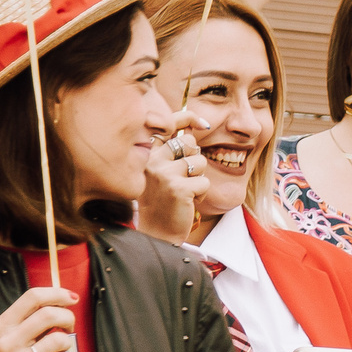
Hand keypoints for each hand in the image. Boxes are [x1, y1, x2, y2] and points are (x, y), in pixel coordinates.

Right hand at [138, 112, 210, 241]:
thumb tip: (193, 127)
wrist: (156, 233)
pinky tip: (187, 202)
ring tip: (184, 191)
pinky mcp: (179, 188)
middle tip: (184, 177)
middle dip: (195, 158)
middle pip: (190, 142)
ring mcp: (165, 174)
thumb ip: (172, 150)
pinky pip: (204, 181)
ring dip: (199, 177)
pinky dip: (201, 193)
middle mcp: (153, 160)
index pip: (168, 124)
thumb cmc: (161, 201)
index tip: (203, 124)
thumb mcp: (161, 171)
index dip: (188, 117)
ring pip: (200, 161)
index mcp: (147, 154)